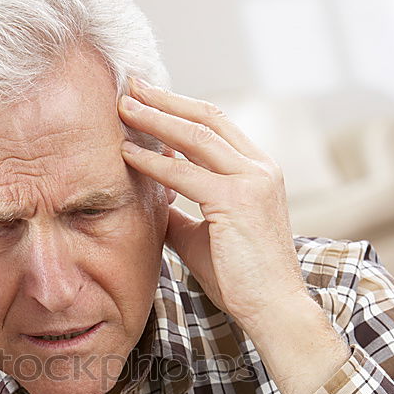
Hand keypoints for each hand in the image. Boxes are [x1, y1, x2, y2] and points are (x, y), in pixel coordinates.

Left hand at [118, 79, 308, 336]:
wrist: (272, 309)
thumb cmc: (240, 278)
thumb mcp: (202, 235)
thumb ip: (179, 210)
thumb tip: (148, 195)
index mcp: (259, 171)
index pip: (216, 125)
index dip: (179, 108)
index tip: (147, 98)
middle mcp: (260, 168)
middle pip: (206, 117)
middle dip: (165, 99)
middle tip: (129, 83)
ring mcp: (253, 181)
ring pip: (196, 136)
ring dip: (155, 119)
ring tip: (122, 107)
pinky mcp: (238, 201)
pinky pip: (185, 173)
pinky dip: (153, 161)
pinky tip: (126, 154)